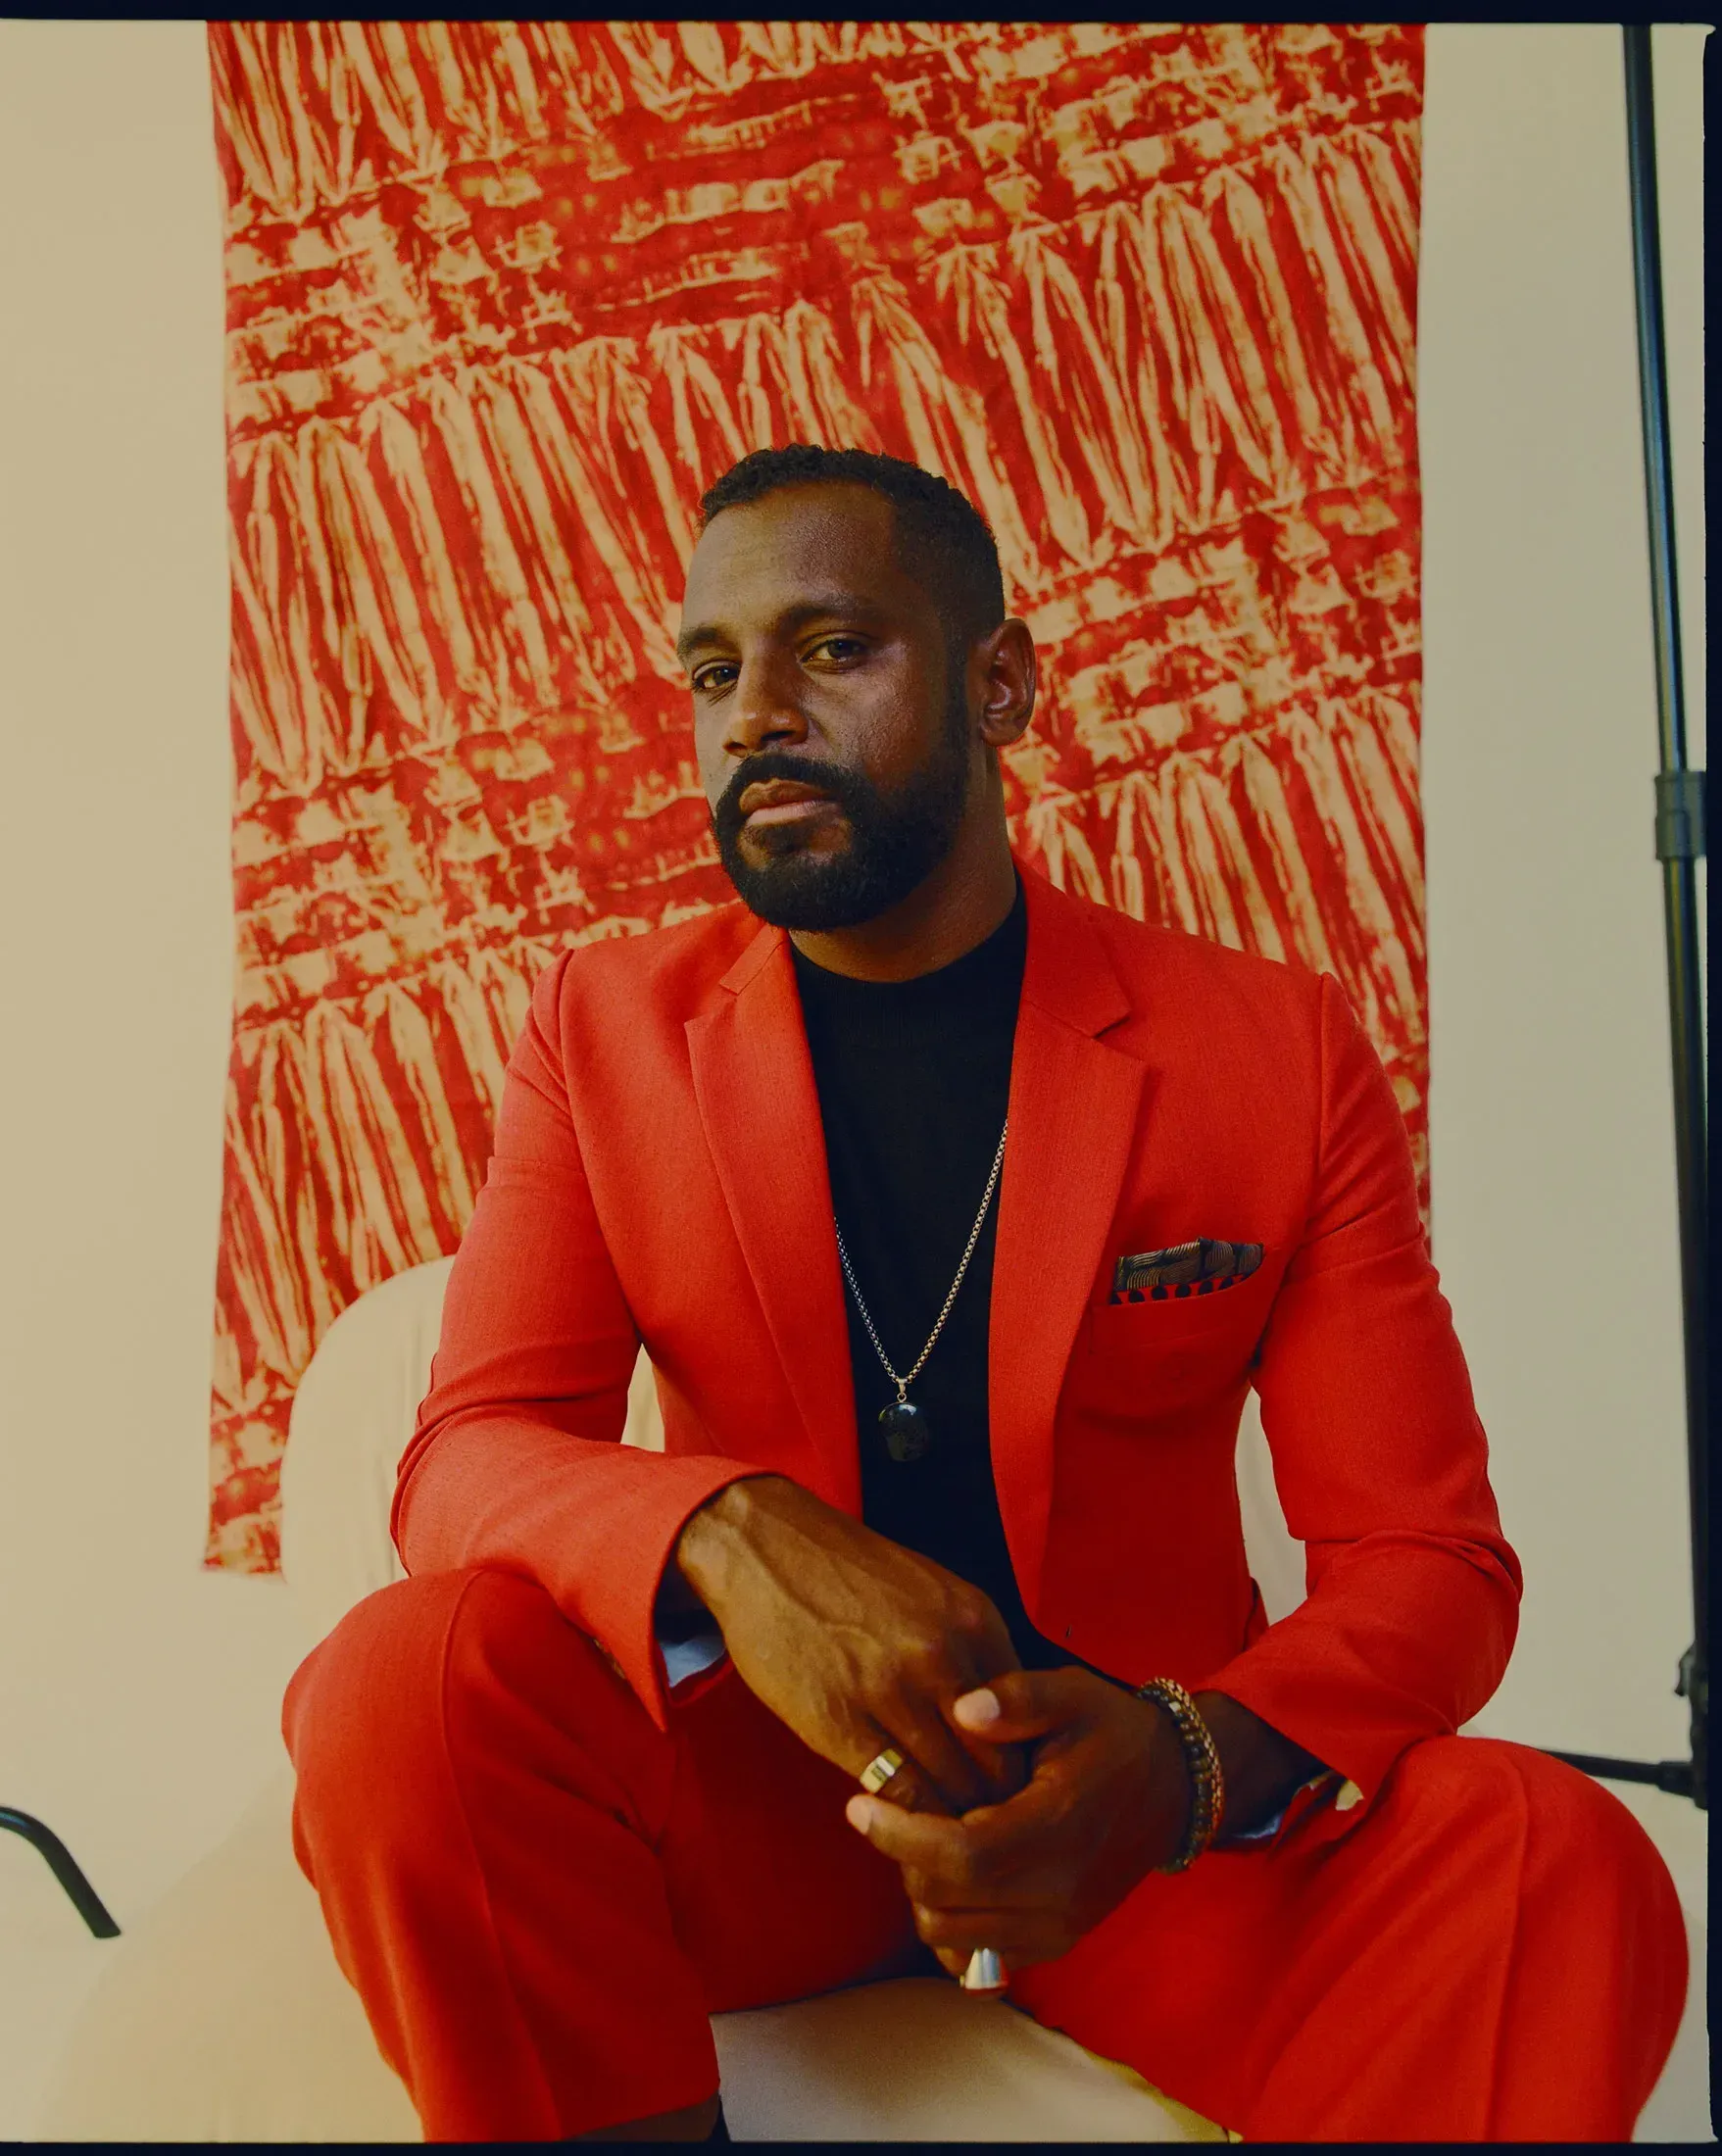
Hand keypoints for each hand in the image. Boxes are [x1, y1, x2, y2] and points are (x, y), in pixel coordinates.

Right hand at [674, 1475, 1028, 1814]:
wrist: (766, 1548)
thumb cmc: (850, 1576)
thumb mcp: (934, 1594)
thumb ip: (973, 1654)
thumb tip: (1005, 1726)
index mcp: (974, 1623)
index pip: (1027, 1723)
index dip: (1021, 1768)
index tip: (1009, 1792)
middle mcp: (942, 1655)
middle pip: (998, 1765)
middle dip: (995, 1807)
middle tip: (983, 1831)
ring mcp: (891, 1690)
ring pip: (951, 1788)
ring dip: (952, 1823)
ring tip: (947, 1839)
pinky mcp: (840, 1720)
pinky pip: (898, 1793)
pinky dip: (908, 1819)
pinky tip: (903, 1821)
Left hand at [843, 1667, 1191, 1974]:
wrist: (1171, 1789)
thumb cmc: (1112, 1733)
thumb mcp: (1072, 1693)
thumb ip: (1016, 1696)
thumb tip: (962, 1709)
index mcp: (1059, 1826)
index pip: (962, 1854)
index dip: (900, 1834)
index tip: (859, 1805)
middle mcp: (1060, 1891)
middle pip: (946, 1902)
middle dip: (903, 1857)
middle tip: (895, 1809)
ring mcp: (1059, 1925)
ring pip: (952, 1935)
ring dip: (922, 1889)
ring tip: (926, 1834)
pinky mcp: (1056, 1942)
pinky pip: (978, 1954)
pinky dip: (951, 1917)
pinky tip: (953, 1867)